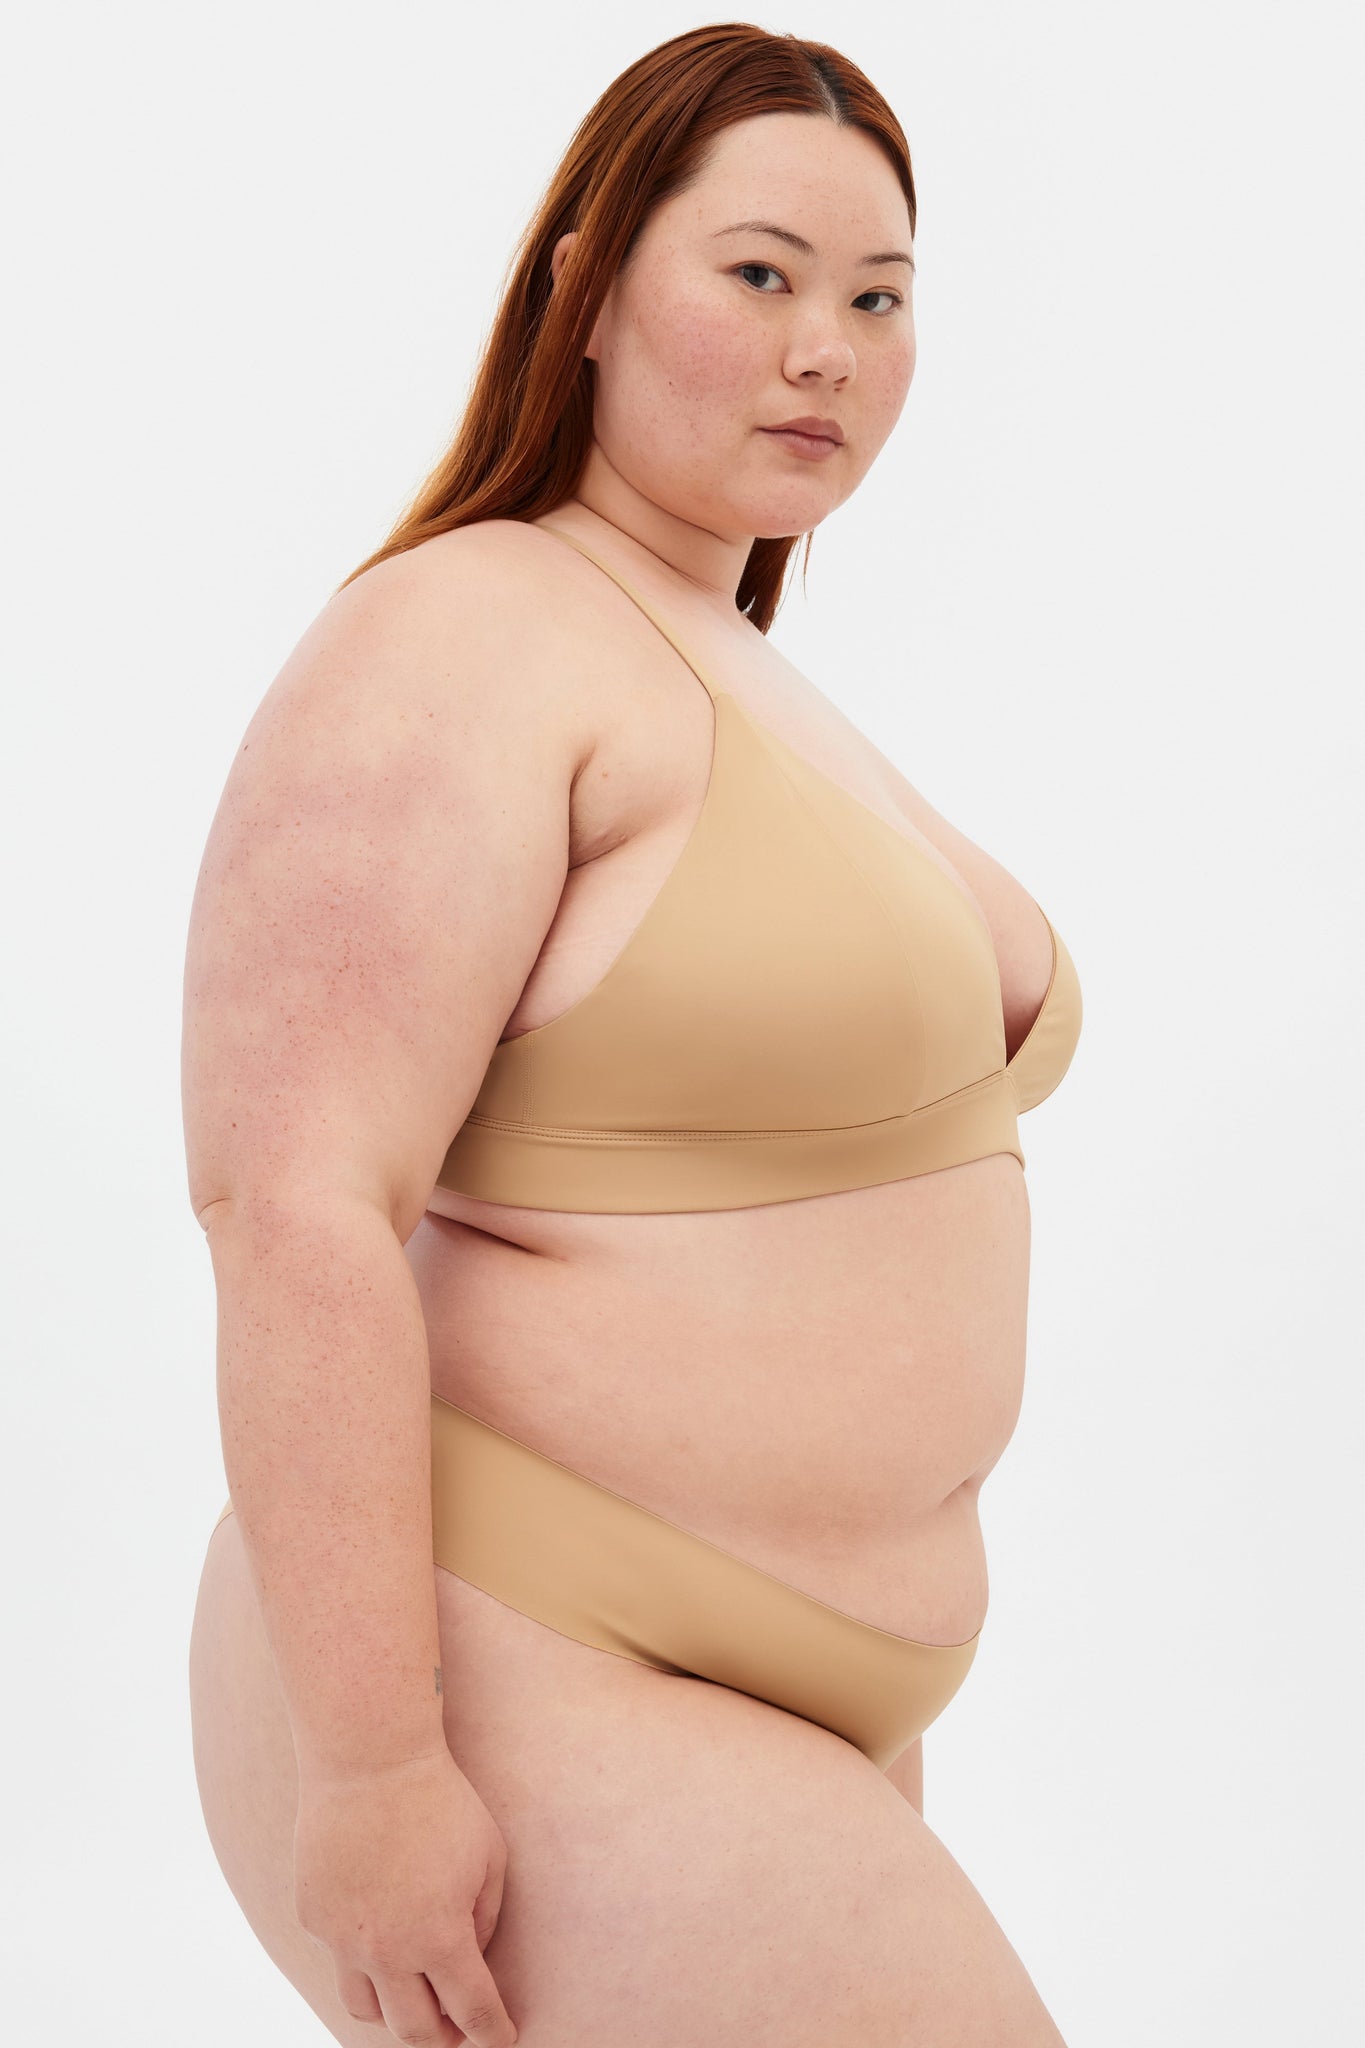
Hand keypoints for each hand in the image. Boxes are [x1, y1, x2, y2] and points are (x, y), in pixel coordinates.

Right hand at [293, 1748, 518, 2046]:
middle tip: (458, 2028)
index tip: (501, 2040)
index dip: (491, 2034)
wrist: (369, 1759)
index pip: (472, 2012)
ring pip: (366, 2010)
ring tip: (415, 1994)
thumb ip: (485, 1917)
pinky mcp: (313, 1917)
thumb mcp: (488, 1856)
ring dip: (396, 2011)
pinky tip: (376, 1924)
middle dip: (443, 2039)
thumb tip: (473, 1956)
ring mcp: (343, 1939)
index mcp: (440, 1937)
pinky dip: (361, 1955)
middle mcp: (387, 1951)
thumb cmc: (441, 1800)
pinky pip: (339, 1956)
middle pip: (414, 2031)